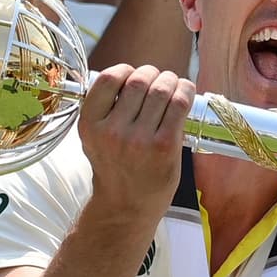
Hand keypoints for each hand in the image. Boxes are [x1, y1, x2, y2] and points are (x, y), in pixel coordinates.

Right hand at [78, 64, 195, 214]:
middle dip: (153, 73)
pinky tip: (186, 92)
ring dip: (171, 80)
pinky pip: (179, 105)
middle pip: (138, 81)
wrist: (126, 207)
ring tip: (173, 85)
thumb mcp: (96, 138)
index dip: (124, 70)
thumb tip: (135, 76)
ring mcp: (138, 139)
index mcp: (90, 124)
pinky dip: (186, 91)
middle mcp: (112, 131)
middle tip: (159, 79)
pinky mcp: (164, 146)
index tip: (132, 74)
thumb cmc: (116, 169)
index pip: (108, 79)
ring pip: (161, 89)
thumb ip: (108, 110)